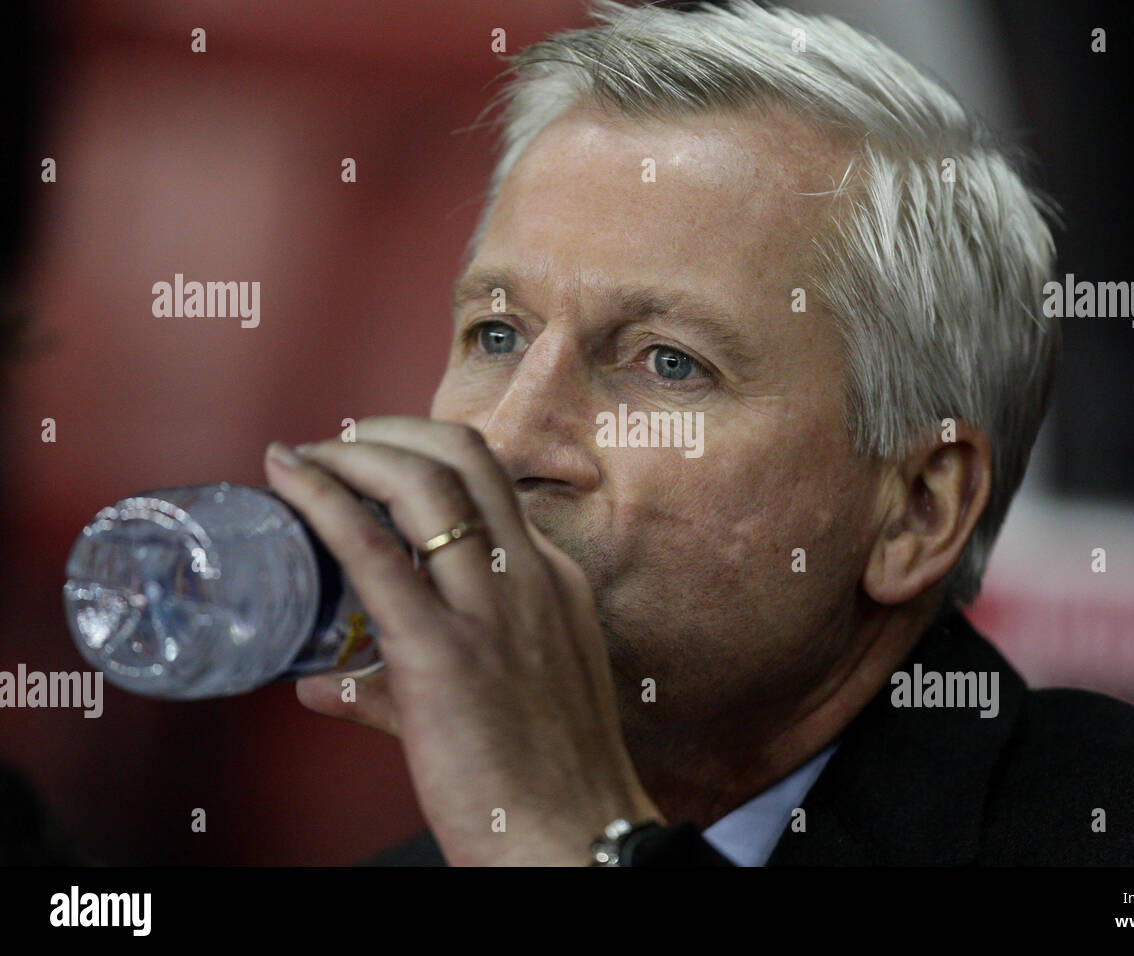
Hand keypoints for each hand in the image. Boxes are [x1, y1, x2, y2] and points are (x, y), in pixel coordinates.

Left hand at [263, 415, 663, 864]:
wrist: (576, 835)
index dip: (422, 456)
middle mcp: (529, 575)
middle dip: (390, 430)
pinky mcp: (442, 651)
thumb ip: (406, 684)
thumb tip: (323, 685)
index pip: (490, 483)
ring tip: (306, 457)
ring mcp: (492, 608)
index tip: (371, 464)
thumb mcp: (511, 699)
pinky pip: (374, 549)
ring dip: (354, 450)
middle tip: (335, 445)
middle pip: (463, 454)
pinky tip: (287, 477)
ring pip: (425, 482)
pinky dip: (323, 498)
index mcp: (552, 580)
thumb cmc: (544, 780)